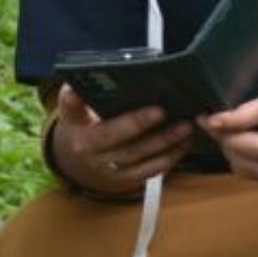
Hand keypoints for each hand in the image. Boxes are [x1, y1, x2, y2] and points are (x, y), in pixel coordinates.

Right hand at [45, 81, 193, 196]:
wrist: (84, 161)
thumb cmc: (89, 125)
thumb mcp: (79, 110)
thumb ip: (84, 96)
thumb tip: (96, 77)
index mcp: (76, 126)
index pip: (71, 111)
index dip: (72, 101)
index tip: (74, 89)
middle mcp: (89, 150)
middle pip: (111, 136)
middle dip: (136, 124)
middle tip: (160, 110)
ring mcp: (109, 167)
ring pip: (137, 155)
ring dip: (163, 141)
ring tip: (185, 125)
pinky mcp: (127, 178)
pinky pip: (151, 169)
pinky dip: (171, 156)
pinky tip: (186, 141)